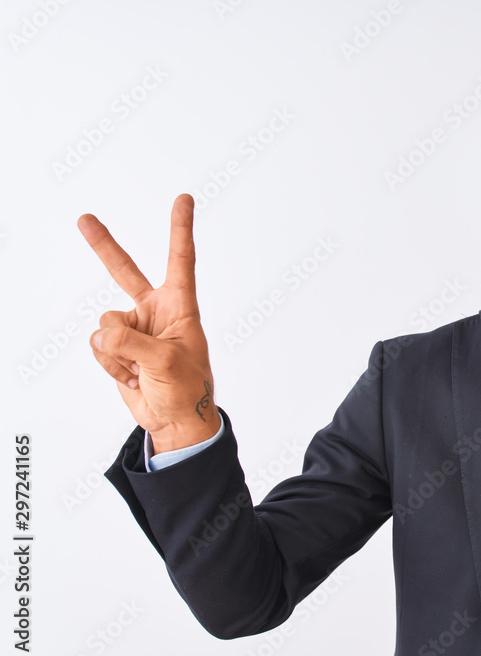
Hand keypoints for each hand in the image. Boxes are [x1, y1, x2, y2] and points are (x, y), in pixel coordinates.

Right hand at [78, 194, 220, 453]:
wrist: (174, 420)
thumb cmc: (186, 388)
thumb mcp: (166, 363)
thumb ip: (132, 341)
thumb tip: (101, 330)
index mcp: (180, 307)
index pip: (181, 260)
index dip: (180, 229)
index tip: (184, 199)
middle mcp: (155, 311)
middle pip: (125, 272)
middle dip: (104, 246)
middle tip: (84, 219)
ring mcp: (133, 329)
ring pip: (105, 324)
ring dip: (117, 352)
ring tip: (140, 369)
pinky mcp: (117, 347)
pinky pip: (98, 346)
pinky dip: (110, 365)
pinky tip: (129, 376)